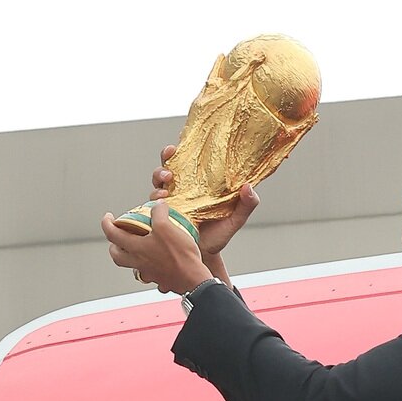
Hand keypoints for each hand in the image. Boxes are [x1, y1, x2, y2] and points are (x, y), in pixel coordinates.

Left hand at [101, 199, 211, 294]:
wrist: (194, 280)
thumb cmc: (180, 256)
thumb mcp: (167, 227)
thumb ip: (159, 213)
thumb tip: (158, 205)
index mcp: (136, 248)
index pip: (112, 234)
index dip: (106, 223)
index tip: (108, 218)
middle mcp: (139, 262)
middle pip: (116, 255)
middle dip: (113, 244)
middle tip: (118, 235)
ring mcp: (149, 272)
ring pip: (130, 265)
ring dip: (129, 255)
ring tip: (136, 246)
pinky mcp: (161, 279)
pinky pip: (148, 272)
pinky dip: (147, 264)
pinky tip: (156, 258)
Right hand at [150, 144, 259, 259]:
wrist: (204, 257)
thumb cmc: (218, 235)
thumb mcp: (235, 220)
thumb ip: (246, 205)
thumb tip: (249, 187)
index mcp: (200, 185)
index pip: (189, 162)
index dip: (182, 150)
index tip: (179, 143)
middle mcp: (182, 189)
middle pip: (169, 166)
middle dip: (166, 159)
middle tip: (170, 159)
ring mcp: (171, 200)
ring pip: (158, 181)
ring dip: (159, 176)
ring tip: (166, 182)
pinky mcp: (162, 213)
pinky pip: (153, 202)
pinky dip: (154, 199)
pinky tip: (162, 200)